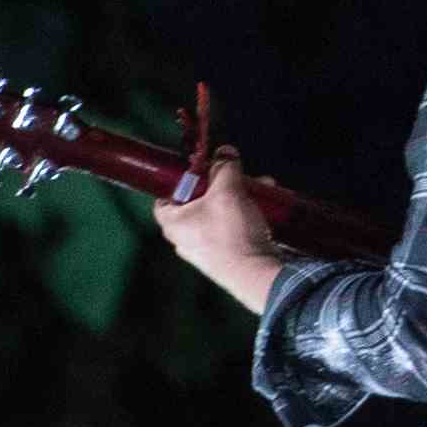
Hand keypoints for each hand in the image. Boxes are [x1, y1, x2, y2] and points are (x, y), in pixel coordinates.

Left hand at [154, 149, 290, 303]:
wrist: (256, 273)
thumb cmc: (232, 233)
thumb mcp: (228, 191)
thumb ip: (225, 167)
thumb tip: (225, 153)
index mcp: (172, 223)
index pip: (164, 197)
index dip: (180, 181)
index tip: (199, 172)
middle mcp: (183, 240)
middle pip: (196, 203)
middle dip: (220, 187)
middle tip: (236, 178)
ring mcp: (204, 252)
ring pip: (217, 216)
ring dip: (237, 201)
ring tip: (258, 192)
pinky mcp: (224, 260)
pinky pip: (230, 231)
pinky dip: (243, 219)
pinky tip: (262, 211)